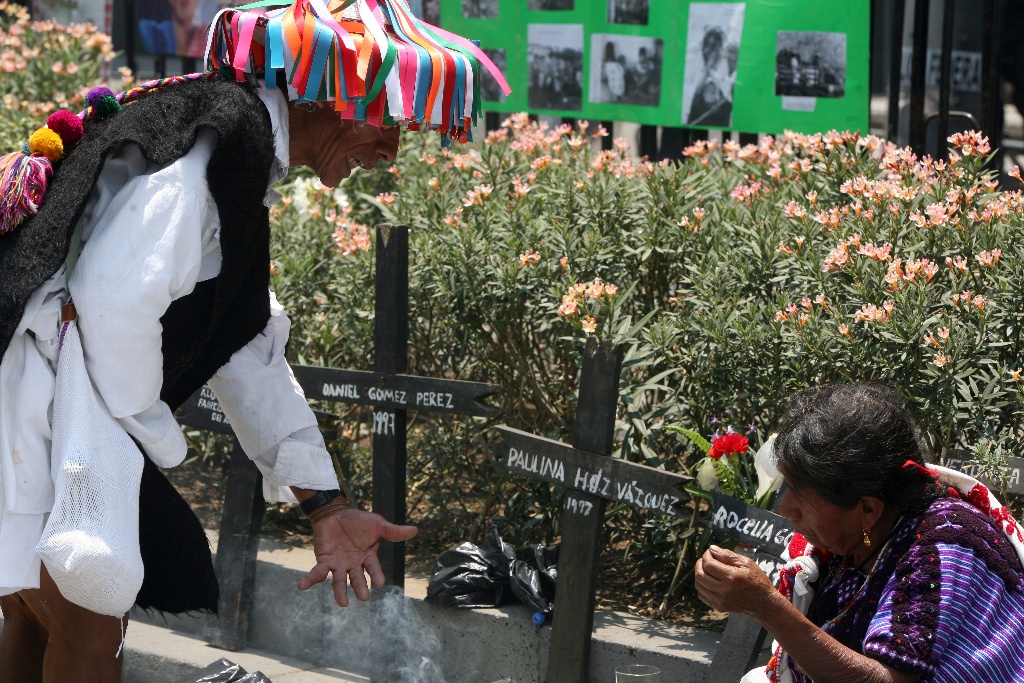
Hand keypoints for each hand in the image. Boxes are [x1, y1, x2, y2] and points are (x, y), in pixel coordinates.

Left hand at [297, 505, 417, 606]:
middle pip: (357, 578)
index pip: (373, 568)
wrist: (335, 514)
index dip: (376, 575)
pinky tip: (302, 586)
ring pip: (340, 581)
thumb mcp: (377, 524)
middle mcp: (354, 564)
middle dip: (360, 587)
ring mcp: (339, 565)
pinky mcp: (324, 561)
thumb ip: (393, 531)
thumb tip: (415, 530)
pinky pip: (317, 572)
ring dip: (340, 592)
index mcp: (368, 557)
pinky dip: (310, 580)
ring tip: (342, 603)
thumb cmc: (358, 521)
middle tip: (364, 597)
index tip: (380, 583)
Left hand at [694, 545, 776, 616]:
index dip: (706, 555)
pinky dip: (702, 586)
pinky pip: (701, 595)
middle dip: (700, 563)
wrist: (763, 603)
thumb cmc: (756, 579)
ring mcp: (720, 600)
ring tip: (708, 569)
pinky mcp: (719, 607)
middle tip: (706, 559)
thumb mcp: (746, 563)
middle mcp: (724, 590)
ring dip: (700, 574)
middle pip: (700, 574)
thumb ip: (728, 555)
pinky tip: (710, 581)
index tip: (710, 552)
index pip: (708, 564)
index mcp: (732, 577)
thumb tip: (711, 549)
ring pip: (698, 585)